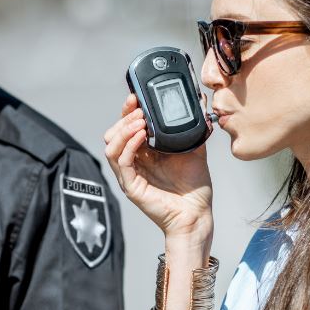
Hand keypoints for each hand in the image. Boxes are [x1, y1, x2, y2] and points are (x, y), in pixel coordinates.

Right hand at [103, 93, 213, 240]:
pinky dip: (128, 145)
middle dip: (124, 117)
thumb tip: (198, 102)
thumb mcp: (194, 148)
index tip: (136, 96)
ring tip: (140, 120)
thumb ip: (193, 127)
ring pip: (111, 146)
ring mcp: (130, 174)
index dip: (128, 110)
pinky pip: (121, 162)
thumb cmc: (194, 186)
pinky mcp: (131, 186)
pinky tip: (141, 135)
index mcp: (144, 152)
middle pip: (113, 134)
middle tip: (139, 107)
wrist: (197, 213)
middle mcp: (134, 162)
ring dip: (123, 129)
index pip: (127, 127)